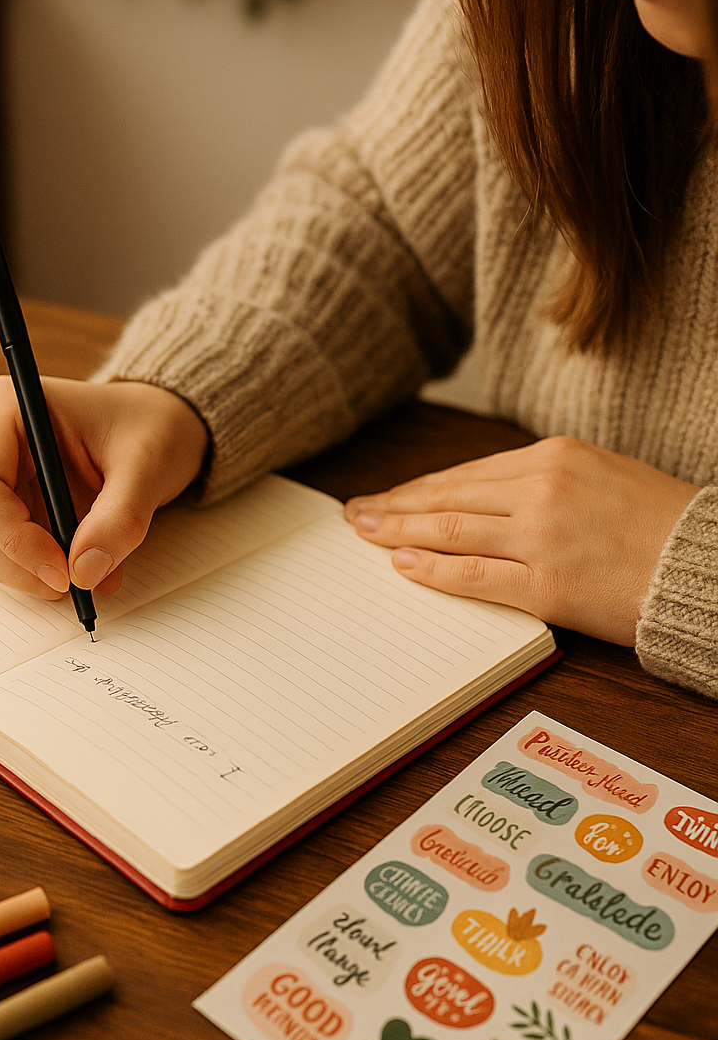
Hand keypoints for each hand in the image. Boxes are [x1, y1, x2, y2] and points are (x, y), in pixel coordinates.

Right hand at [0, 377, 209, 598]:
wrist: (156, 427)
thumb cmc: (149, 428)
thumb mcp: (147, 468)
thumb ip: (119, 518)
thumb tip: (84, 572)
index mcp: (8, 408)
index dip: (12, 537)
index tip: (62, 570)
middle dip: (22, 564)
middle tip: (77, 583)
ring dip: (32, 574)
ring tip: (94, 573)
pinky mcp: (6, 504)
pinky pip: (4, 552)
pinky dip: (40, 571)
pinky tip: (86, 564)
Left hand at [344, 436, 699, 645]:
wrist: (705, 565)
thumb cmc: (659, 524)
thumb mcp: (602, 476)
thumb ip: (544, 482)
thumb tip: (484, 499)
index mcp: (555, 456)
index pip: (467, 473)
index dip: (420, 487)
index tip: (390, 494)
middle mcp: (542, 488)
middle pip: (449, 496)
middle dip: (396, 505)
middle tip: (357, 513)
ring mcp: (542, 536)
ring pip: (451, 530)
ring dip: (399, 532)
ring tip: (367, 534)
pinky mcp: (548, 583)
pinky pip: (475, 575)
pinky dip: (434, 570)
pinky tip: (404, 565)